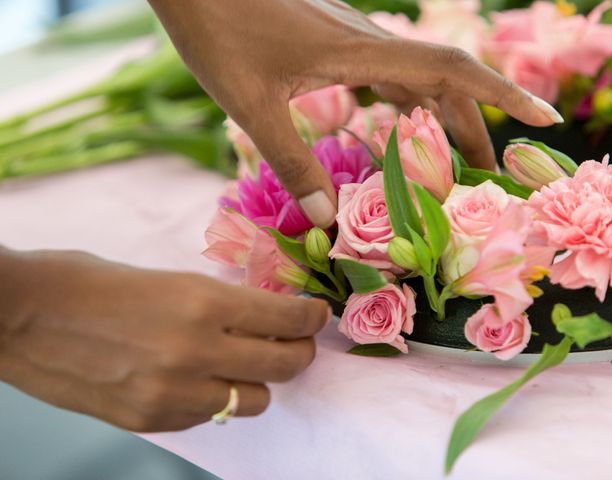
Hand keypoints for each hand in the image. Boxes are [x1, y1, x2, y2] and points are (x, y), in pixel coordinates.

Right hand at [0, 250, 328, 431]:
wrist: (20, 316)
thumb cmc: (88, 281)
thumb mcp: (165, 278)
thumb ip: (215, 303)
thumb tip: (258, 315)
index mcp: (200, 301)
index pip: (284, 317)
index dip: (310, 317)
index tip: (316, 315)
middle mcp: (194, 351)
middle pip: (282, 366)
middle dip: (299, 352)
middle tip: (296, 342)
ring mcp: (172, 393)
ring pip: (253, 401)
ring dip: (257, 381)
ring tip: (242, 364)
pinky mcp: (149, 420)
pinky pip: (210, 417)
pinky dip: (216, 400)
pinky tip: (198, 380)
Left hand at [149, 0, 562, 227]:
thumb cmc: (216, 30)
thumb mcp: (251, 104)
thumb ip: (291, 161)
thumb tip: (328, 218)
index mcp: (360, 51)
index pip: (450, 71)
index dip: (501, 95)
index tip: (543, 120)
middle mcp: (368, 40)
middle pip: (444, 80)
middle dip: (472, 126)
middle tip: (486, 174)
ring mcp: (353, 37)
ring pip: (418, 76)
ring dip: (441, 117)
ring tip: (451, 162)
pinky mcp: (335, 38)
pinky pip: (389, 72)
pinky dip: (407, 103)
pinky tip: (400, 126)